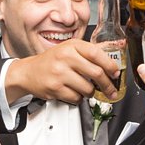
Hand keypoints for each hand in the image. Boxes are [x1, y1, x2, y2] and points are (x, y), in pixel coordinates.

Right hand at [5, 39, 119, 103]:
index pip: (96, 54)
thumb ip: (87, 54)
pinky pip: (76, 97)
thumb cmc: (51, 62)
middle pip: (96, 73)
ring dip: (90, 92)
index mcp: (71, 46)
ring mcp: (60, 73)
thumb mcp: (68, 50)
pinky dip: (78, 98)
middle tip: (111, 90)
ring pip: (88, 88)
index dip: (110, 65)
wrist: (28, 72)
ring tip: (84, 88)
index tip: (115, 73)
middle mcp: (65, 57)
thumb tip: (110, 65)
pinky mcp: (55, 88)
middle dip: (107, 85)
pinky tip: (73, 92)